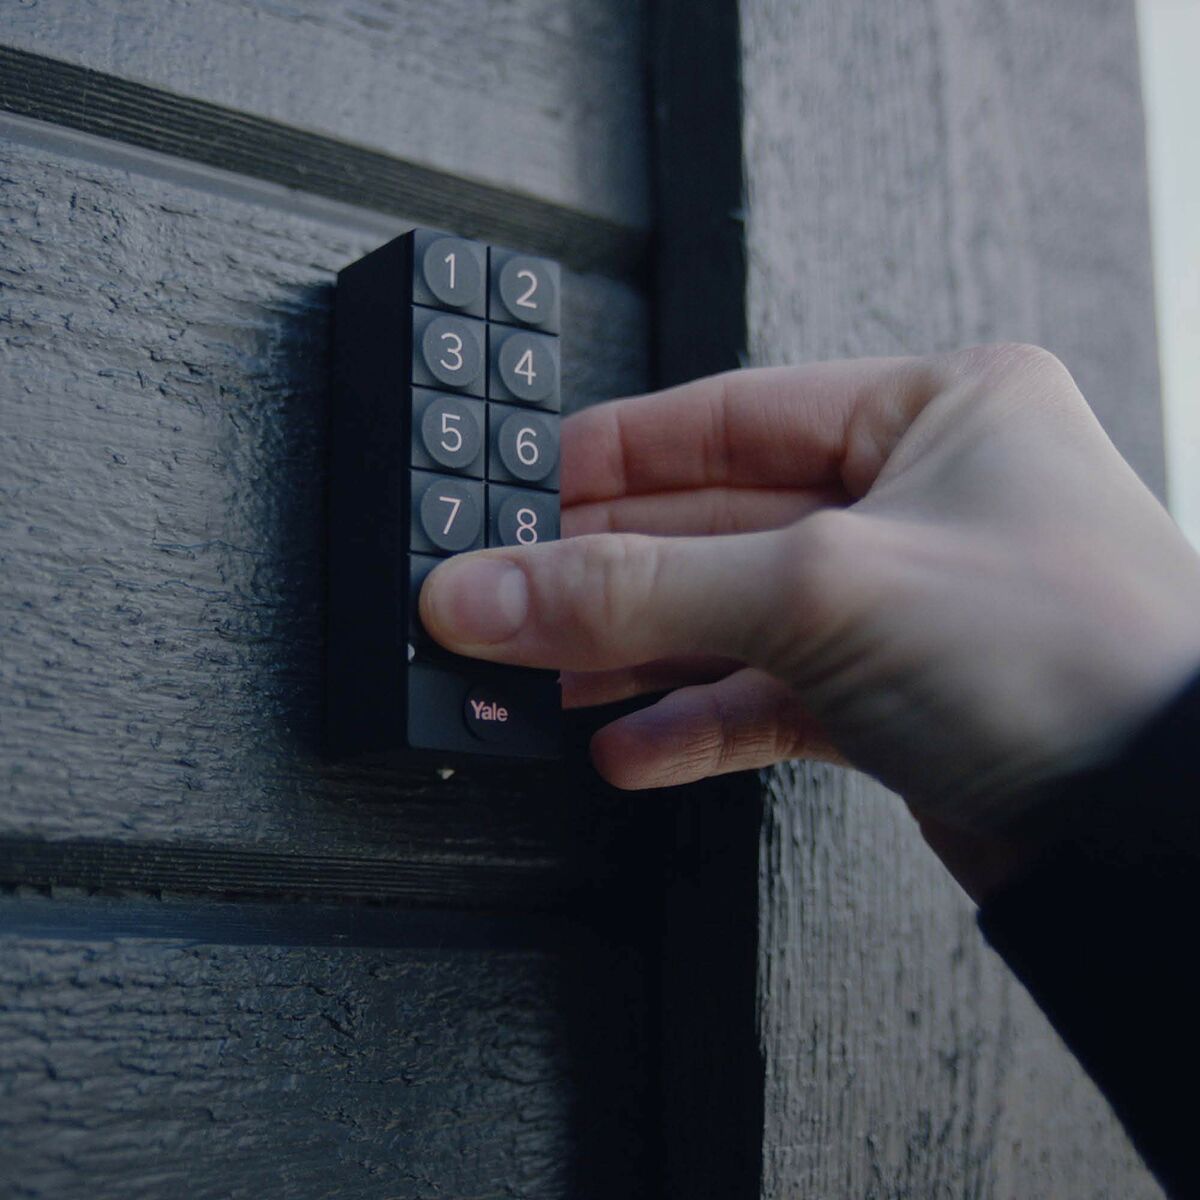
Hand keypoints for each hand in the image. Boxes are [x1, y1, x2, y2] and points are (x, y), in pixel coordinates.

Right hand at [420, 345, 1199, 892]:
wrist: (1164, 833)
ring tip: (550, 676)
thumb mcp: (821, 588)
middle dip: (611, 569)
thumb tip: (490, 590)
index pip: (731, 416)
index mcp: (934, 413)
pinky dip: (696, 722)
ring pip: (735, 615)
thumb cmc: (1074, 659)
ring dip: (639, 653)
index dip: (618, 454)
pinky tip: (631, 745)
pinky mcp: (899, 700)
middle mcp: (922, 500)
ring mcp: (907, 605)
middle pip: (719, 523)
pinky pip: (769, 698)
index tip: (527, 484)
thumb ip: (636, 589)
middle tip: (513, 593)